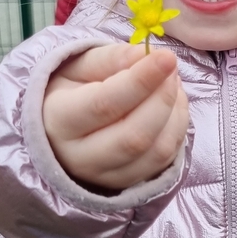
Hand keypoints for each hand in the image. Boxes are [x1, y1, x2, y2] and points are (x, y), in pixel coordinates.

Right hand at [43, 43, 188, 191]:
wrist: (58, 131)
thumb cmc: (69, 92)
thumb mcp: (77, 67)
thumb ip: (110, 59)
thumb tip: (144, 55)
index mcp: (59, 121)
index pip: (104, 105)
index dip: (140, 81)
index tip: (166, 57)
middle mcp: (80, 158)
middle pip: (134, 136)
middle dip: (162, 99)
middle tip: (171, 69)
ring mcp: (106, 176)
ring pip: (155, 152)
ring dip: (174, 113)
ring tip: (172, 82)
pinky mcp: (129, 182)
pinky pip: (165, 160)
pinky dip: (178, 128)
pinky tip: (172, 104)